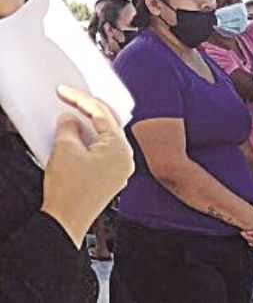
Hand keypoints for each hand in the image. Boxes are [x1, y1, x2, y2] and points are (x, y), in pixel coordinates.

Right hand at [41, 86, 134, 247]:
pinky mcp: (111, 180)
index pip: (102, 114)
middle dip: (88, 111)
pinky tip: (77, 139)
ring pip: (106, 139)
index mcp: (119, 147)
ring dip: (89, 127)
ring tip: (71, 117)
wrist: (66, 222)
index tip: (65, 91)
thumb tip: (70, 120)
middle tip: (70, 99)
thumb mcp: (65, 150)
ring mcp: (120, 170)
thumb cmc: (69, 190)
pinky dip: (90, 142)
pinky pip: (103, 153)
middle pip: (108, 125)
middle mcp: (126, 158)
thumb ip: (68, 128)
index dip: (81, 99)